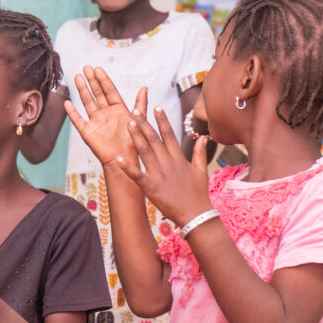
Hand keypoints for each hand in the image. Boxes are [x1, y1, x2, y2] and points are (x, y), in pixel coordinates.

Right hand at [63, 66, 148, 166]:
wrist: (124, 162)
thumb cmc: (133, 144)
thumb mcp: (139, 121)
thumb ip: (140, 104)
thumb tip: (145, 87)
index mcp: (119, 110)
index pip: (109, 91)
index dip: (104, 80)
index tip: (98, 68)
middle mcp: (106, 114)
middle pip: (97, 94)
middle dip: (92, 80)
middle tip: (86, 67)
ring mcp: (96, 122)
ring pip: (87, 102)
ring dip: (82, 90)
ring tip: (77, 77)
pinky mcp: (88, 132)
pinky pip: (78, 120)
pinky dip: (72, 112)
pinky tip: (67, 103)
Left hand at [117, 107, 213, 226]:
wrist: (197, 214)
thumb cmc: (198, 194)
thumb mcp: (201, 170)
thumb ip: (200, 152)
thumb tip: (203, 137)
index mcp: (178, 158)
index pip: (169, 135)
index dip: (162, 121)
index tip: (156, 107)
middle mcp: (168, 163)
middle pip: (154, 139)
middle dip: (144, 124)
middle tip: (135, 110)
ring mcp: (159, 174)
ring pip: (145, 151)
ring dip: (136, 137)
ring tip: (128, 123)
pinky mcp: (151, 187)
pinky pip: (137, 175)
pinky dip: (128, 167)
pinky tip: (118, 158)